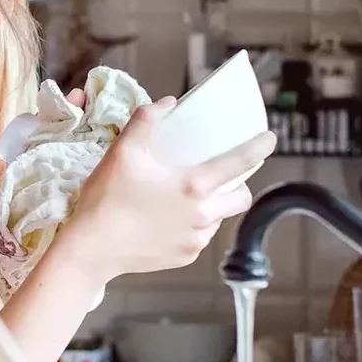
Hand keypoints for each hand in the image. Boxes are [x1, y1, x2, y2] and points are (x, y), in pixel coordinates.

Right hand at [56, 96, 276, 285]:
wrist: (90, 249)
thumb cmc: (106, 199)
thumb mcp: (123, 152)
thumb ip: (146, 121)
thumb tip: (166, 104)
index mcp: (194, 186)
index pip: (240, 162)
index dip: (259, 147)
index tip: (270, 139)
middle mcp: (203, 214)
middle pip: (241, 197)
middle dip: (238, 185)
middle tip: (219, 177)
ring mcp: (195, 239)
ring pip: (218, 217)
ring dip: (211, 206)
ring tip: (183, 199)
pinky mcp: (184, 256)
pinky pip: (198, 237)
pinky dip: (190, 226)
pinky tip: (165, 220)